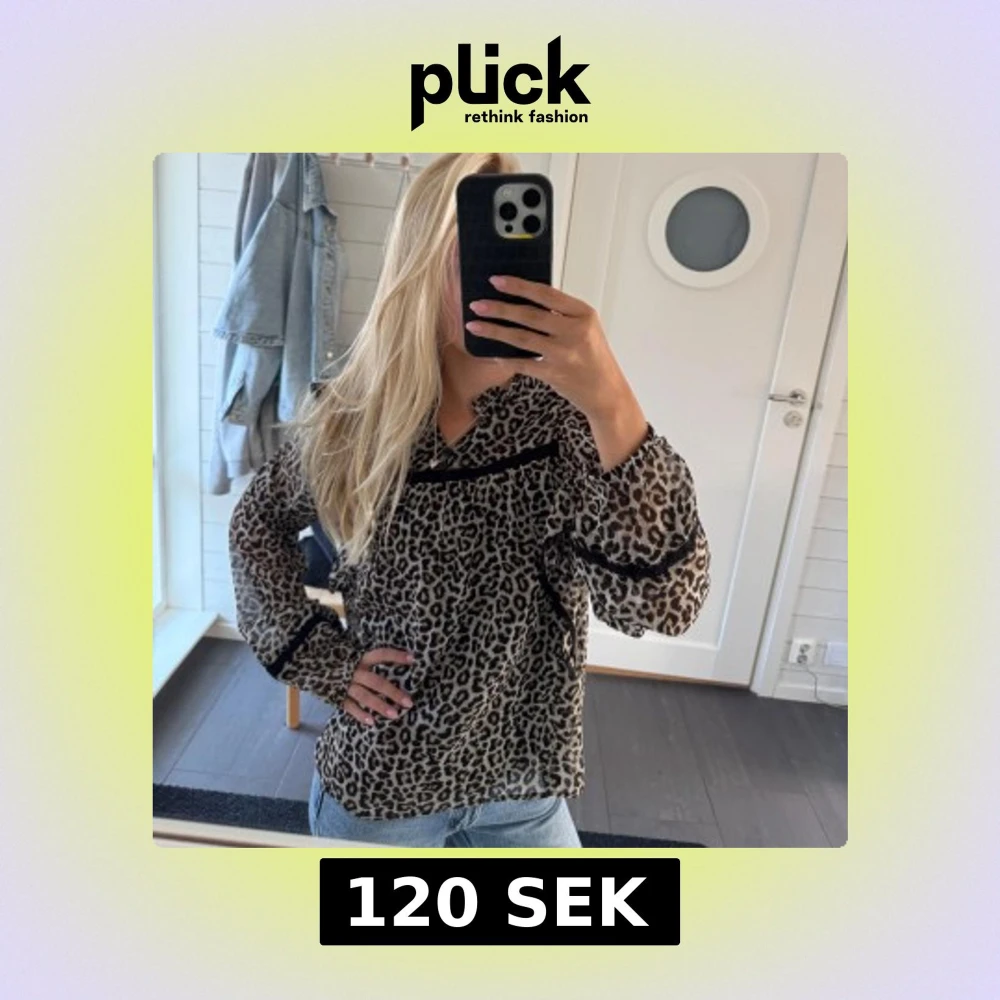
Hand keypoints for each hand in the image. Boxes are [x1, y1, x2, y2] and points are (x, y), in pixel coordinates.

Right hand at [342, 647, 413, 725]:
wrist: (316, 666)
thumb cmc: (344, 664)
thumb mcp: (356, 658)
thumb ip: (372, 662)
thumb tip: (401, 662)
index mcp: (361, 659)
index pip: (380, 655)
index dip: (395, 656)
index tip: (412, 659)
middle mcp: (355, 672)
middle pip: (376, 682)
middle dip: (393, 692)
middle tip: (409, 703)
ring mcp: (345, 685)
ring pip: (364, 696)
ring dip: (380, 706)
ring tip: (395, 715)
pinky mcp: (337, 696)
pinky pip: (349, 707)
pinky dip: (360, 715)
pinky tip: (372, 722)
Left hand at [466, 275, 649, 469]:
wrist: (606, 391)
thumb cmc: (593, 356)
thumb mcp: (585, 327)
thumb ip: (561, 313)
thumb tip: (523, 297)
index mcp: (582, 314)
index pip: (546, 294)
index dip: (518, 286)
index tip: (496, 280)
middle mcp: (574, 332)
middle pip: (530, 315)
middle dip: (499, 308)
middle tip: (477, 304)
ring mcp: (564, 354)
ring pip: (522, 338)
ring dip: (494, 331)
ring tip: (474, 325)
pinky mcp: (554, 374)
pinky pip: (522, 363)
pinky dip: (505, 358)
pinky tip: (490, 353)